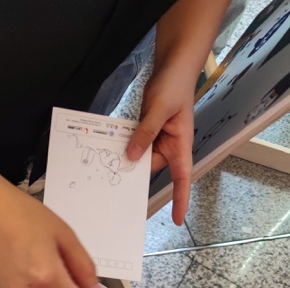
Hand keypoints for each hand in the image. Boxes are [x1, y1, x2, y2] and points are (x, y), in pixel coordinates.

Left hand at [127, 66, 197, 225]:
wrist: (173, 66)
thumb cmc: (174, 86)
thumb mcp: (159, 109)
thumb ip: (145, 132)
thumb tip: (132, 157)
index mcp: (180, 144)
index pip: (182, 177)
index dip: (180, 199)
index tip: (177, 219)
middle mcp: (170, 145)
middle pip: (150, 166)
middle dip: (134, 170)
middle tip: (112, 176)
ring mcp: (158, 138)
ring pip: (139, 155)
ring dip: (127, 155)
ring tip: (107, 156)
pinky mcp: (147, 129)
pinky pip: (135, 142)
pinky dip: (125, 143)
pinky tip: (111, 141)